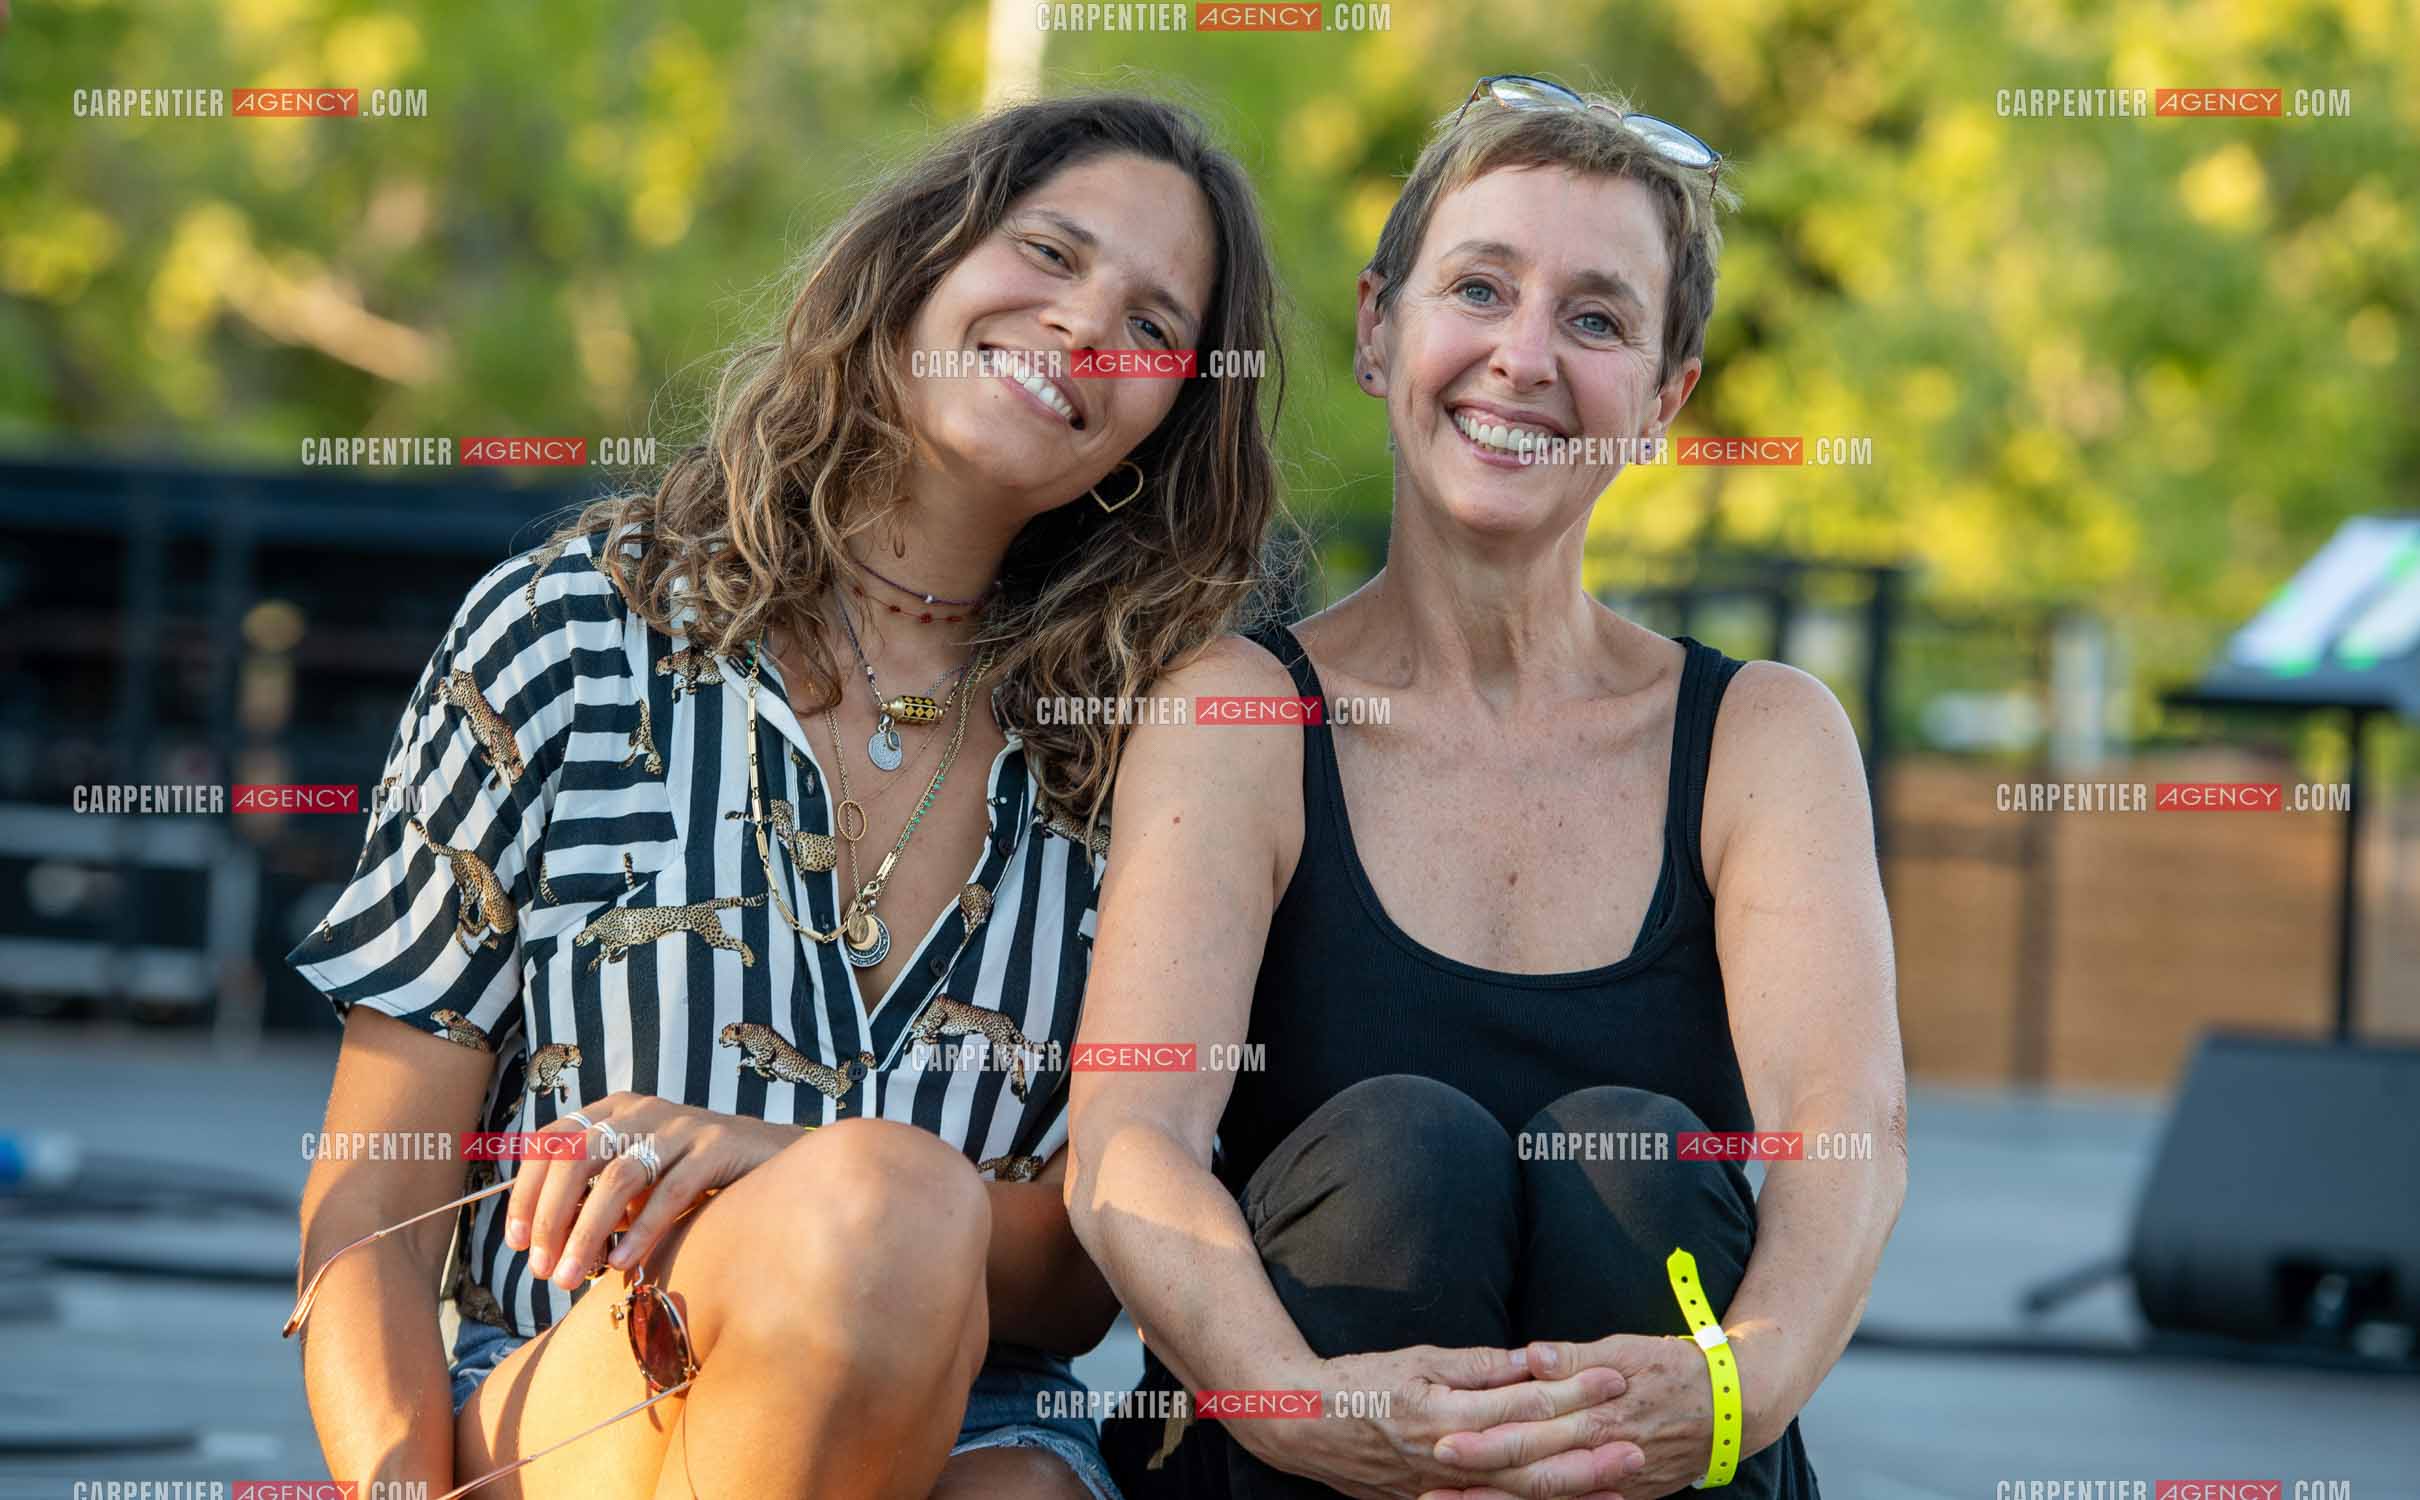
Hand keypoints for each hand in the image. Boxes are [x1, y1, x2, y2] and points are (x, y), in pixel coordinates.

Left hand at [502, 1094, 795, 1287]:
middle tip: (545, 1272)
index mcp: (614, 1111)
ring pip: (618, 1177)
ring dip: (588, 1233)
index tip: (518, 1243)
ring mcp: (681, 1124)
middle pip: (577, 1159)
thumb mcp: (640, 1183)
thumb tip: (548, 1252)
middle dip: (552, 1220)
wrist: (777, 1161)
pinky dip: (641, 1230)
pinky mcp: (718, 1144)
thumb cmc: (698, 1180)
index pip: (551, 1143)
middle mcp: (642, 1110)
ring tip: (573, 1277)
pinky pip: (670, 1190)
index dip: (527, 1193)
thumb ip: (599, 1202)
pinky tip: (625, 1263)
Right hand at [1230, 1345, 1645, 1499]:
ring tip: (1622, 1483)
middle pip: (1531, 1462)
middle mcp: (1448, 1459)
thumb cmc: (1359, 1383)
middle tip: (1639, 1442)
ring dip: (1575, 1491)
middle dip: (1589, 1454)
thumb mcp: (1419, 1360)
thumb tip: (1535, 1359)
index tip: (1614, 1377)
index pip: (1523, 1404)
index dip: (1572, 1391)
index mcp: (1444, 1415)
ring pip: (1519, 1497)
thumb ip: (1479, 1365)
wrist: (1302, 1425)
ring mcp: (1442, 1491)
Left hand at [1427, 1335, 1728, 1499]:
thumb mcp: (1627, 1349)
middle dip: (1478, 1484)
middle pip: (1530, 1474)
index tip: (1442, 1442)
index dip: (1485, 1440)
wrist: (1736, 1406)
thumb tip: (1530, 1356)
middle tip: (1429, 1487)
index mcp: (1597, 1413)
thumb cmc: (1676, 1367)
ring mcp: (1614, 1482)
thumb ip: (1574, 1358)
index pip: (1531, 1430)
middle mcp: (1602, 1454)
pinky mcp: (1624, 1495)